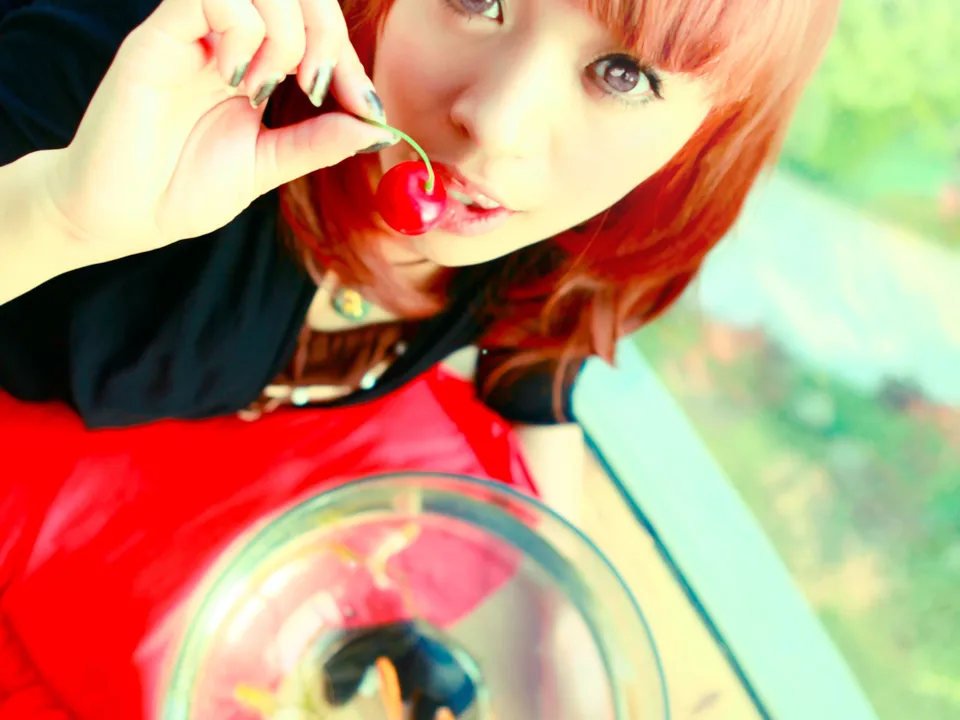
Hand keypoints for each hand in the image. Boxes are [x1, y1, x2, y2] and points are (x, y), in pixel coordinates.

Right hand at [42, 0, 394, 260]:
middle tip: (321, 86)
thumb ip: (319, 142)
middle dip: (326, 33)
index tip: (367, 106)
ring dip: (284, 33)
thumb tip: (377, 127)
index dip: (348, 57)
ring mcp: (193, 35)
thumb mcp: (267, 166)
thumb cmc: (183, 190)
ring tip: (264, 88)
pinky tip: (233, 78)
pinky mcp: (158, 38)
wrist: (119, 217)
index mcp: (255, 65)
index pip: (315, 28)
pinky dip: (241, 29)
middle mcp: (227, 40)